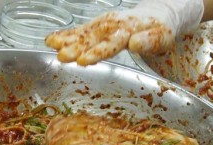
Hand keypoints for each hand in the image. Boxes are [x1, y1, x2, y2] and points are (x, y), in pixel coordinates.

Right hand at [45, 0, 203, 65]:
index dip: (97, 51)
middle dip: (76, 47)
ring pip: (83, 33)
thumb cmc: (159, 30)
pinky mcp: (96, 27)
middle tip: (62, 57)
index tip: (83, 60)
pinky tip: (51, 40)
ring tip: (51, 46)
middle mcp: (112, 25)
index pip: (111, 42)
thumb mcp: (162, 37)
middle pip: (92, 38)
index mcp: (128, 29)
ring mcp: (102, 25)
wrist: (155, 16)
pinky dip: (65, 35)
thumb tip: (135, 43)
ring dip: (67, 40)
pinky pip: (79, 30)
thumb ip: (149, 40)